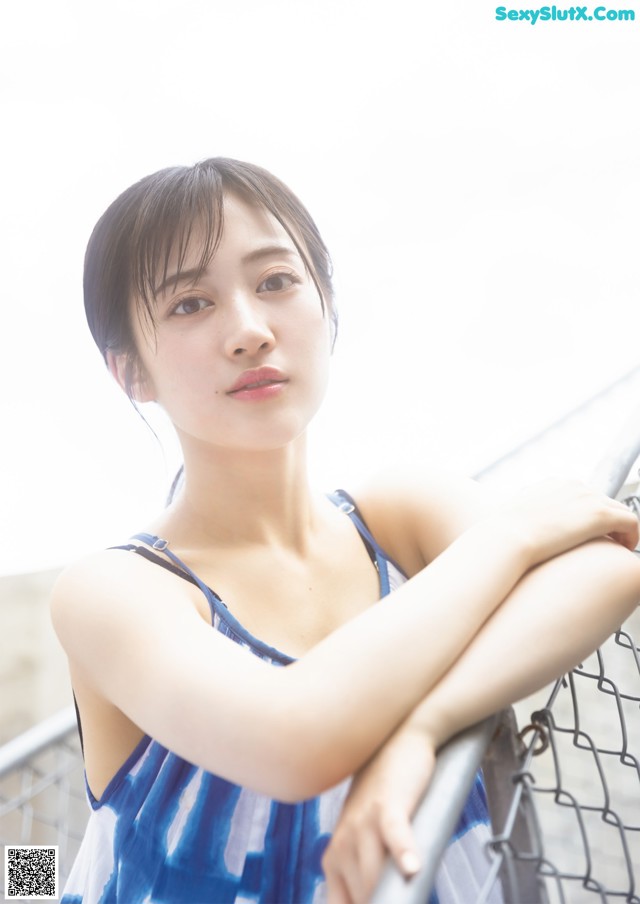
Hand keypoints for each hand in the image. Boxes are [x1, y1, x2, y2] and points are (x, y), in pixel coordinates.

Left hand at [323, 726, 435, 903]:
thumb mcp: (366, 838)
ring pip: (373, 874)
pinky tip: (412, 868)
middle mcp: (343, 843)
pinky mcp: (388, 804)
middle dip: (382, 903)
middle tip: (403, 903)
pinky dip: (403, 852)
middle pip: (361, 897)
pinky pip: (394, 834)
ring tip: (409, 901)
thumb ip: (366, 872)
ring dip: (390, 895)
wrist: (398, 741)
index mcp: (335, 858)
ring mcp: (364, 823)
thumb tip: (376, 901)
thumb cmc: (385, 797)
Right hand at [494, 479, 638, 567]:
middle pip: (605, 501)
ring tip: (618, 547)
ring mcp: (588, 499)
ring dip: (622, 530)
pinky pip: (631, 522)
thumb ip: (521, 520)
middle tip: (607, 542)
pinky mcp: (600, 515)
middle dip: (608, 523)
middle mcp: (575, 486)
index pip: (584, 496)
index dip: (589, 515)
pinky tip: (624, 549)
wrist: (506, 538)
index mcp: (555, 485)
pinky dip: (632, 536)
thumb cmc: (503, 535)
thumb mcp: (511, 520)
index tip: (587, 533)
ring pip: (620, 510)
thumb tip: (513, 532)